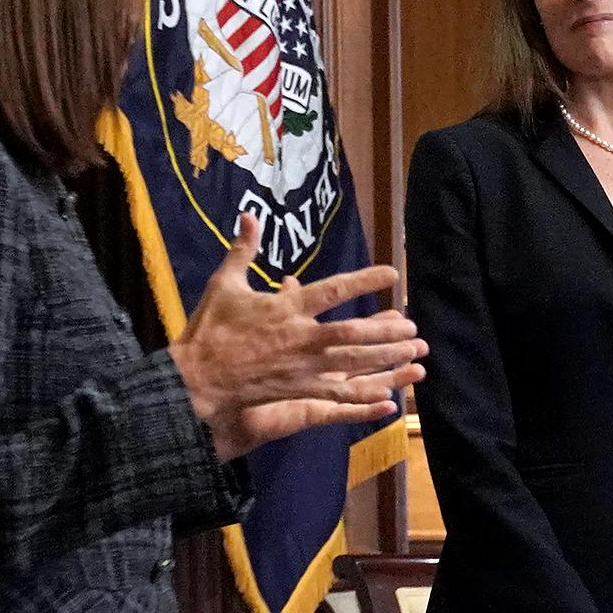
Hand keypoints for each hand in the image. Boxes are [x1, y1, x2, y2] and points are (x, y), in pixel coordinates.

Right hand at [169, 209, 427, 458]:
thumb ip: (243, 249)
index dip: (365, 280)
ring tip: (414, 353)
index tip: (392, 274)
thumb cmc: (210, 330)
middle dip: (386, 330)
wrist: (198, 378)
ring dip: (387, 358)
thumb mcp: (225, 284)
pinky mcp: (300, 391)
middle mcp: (302, 338)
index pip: (334, 290)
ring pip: (354, 364)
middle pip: (354, 333)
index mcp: (287, 308)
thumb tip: (249, 215)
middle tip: (413, 325)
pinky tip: (389, 397)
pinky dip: (365, 397)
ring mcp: (303, 368)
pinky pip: (338, 395)